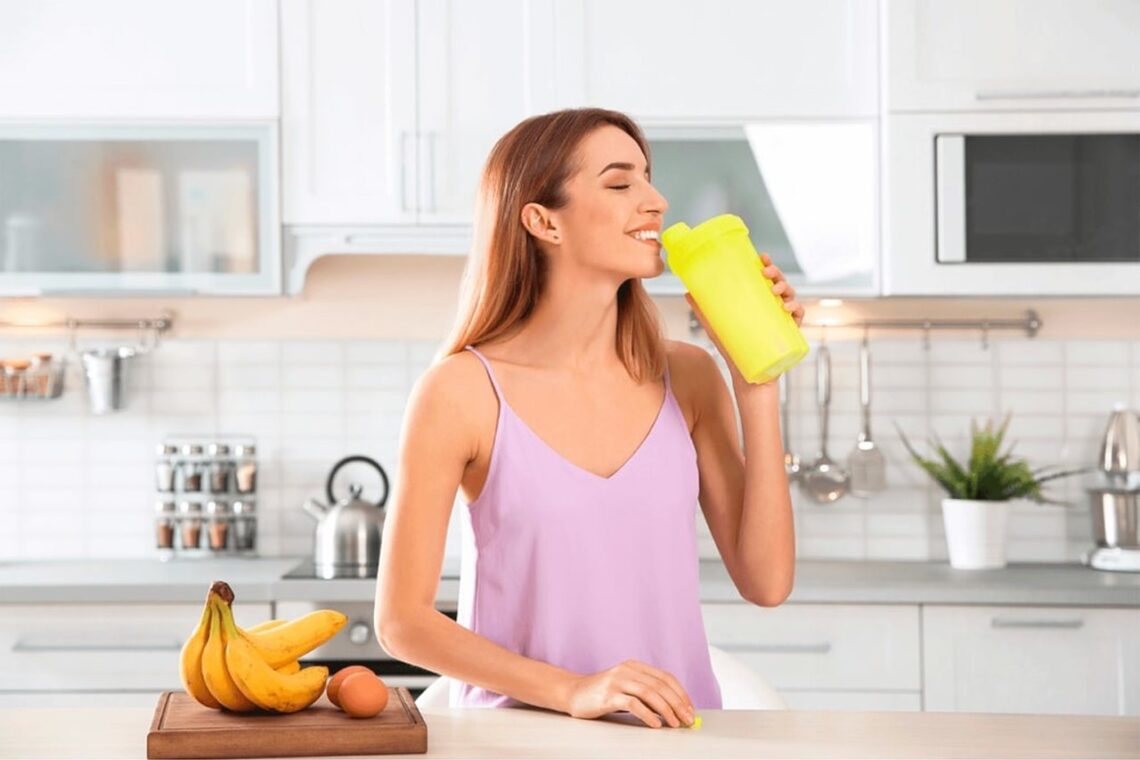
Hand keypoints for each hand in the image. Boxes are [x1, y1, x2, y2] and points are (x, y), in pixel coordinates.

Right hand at [563, 659, 695, 728]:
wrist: (573, 693)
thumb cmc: (602, 694)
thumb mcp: (626, 687)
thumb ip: (645, 693)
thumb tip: (674, 710)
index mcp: (634, 666)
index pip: (665, 677)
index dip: (681, 693)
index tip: (690, 709)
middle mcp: (627, 670)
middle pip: (660, 685)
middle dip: (678, 703)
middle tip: (687, 720)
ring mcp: (617, 681)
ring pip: (649, 693)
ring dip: (666, 710)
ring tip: (675, 723)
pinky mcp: (608, 695)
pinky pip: (633, 703)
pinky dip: (647, 714)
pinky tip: (656, 724)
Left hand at [685, 253, 805, 386]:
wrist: (749, 381)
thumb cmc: (735, 352)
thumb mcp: (718, 329)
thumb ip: (704, 313)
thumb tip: (687, 293)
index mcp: (759, 302)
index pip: (766, 279)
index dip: (768, 265)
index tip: (762, 256)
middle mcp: (773, 309)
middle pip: (780, 284)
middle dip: (776, 274)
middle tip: (766, 272)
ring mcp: (783, 321)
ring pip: (790, 297)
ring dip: (786, 289)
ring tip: (775, 290)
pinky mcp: (791, 334)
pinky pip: (798, 318)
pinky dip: (796, 310)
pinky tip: (787, 308)